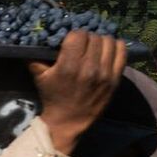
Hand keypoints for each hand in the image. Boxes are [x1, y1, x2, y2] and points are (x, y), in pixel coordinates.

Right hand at [27, 31, 126, 154]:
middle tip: (83, 46)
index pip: (78, 35)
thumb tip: (37, 40)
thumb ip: (35, 57)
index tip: (72, 42)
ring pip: (108, 41)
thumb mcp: (39, 77)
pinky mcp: (115, 79)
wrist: (69, 121)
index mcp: (69, 66)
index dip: (74, 36)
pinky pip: (122, 52)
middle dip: (87, 39)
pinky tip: (108, 51)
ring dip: (101, 41)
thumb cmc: (53, 97)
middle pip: (94, 37)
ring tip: (95, 48)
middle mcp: (89, 68)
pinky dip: (115, 47)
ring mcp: (104, 74)